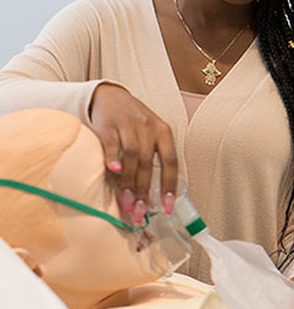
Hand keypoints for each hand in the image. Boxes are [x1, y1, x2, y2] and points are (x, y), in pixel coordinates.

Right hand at [89, 83, 177, 223]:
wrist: (110, 95)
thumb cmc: (133, 123)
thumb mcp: (150, 136)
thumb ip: (152, 159)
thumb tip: (154, 196)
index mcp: (164, 132)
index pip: (171, 162)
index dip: (170, 186)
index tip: (167, 207)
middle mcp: (149, 127)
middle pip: (148, 163)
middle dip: (145, 191)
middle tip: (140, 213)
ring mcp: (128, 124)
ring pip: (132, 156)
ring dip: (129, 182)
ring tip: (127, 203)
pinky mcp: (107, 123)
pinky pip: (112, 142)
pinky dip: (113, 157)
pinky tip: (113, 171)